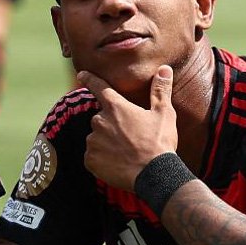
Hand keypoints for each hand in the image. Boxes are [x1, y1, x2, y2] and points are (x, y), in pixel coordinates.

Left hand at [81, 65, 180, 190]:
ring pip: (97, 138)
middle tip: (130, 137)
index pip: (99, 87)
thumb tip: (164, 69)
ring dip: (107, 142)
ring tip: (126, 152)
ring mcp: (93, 141)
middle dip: (112, 125)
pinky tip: (117, 163)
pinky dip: (102, 158)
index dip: (89, 79)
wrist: (153, 175)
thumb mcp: (164, 114)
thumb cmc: (159, 143)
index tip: (81, 73)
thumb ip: (160, 90)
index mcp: (116, 107)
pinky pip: (93, 156)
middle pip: (101, 118)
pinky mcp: (90, 160)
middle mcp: (100, 121)